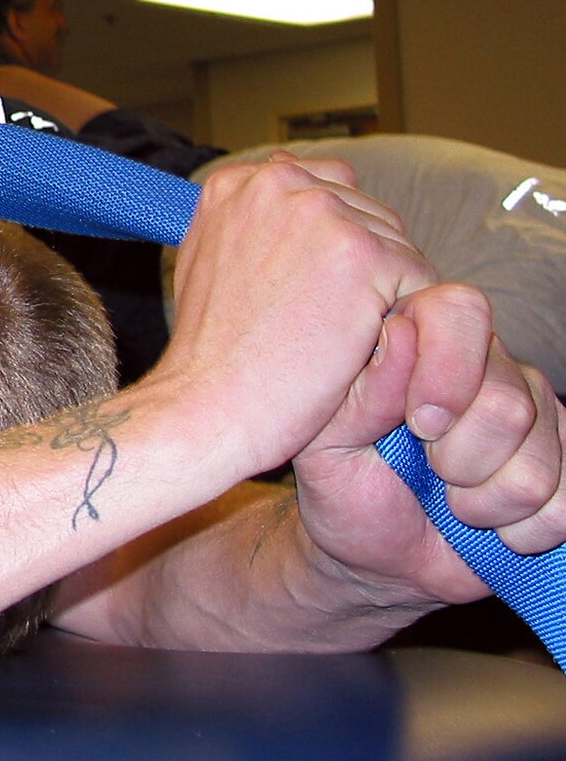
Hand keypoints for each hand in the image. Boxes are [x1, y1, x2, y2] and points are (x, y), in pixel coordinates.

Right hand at [155, 152, 435, 478]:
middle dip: (365, 270)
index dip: (332, 246)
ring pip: (398, 248)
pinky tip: (359, 351)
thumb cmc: (209, 350)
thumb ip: (249, 220)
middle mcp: (279, 181)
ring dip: (384, 295)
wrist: (208, 403)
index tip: (312, 291)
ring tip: (338, 340)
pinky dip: (403, 321)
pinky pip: (419, 281)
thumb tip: (284, 179)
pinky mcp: (363, 254)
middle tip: (327, 325)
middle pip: (368, 215)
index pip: (327, 188)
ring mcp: (322, 213)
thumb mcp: (209, 260)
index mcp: (240, 180)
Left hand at [292, 282, 565, 608]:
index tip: (417, 426)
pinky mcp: (565, 461)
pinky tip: (492, 525)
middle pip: (509, 400)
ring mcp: (534, 411)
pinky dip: (525, 530)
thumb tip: (401, 332)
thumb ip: (358, 393)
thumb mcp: (325, 445)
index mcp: (418, 337)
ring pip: (540, 459)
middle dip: (458, 459)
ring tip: (453, 501)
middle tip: (428, 472)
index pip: (459, 311)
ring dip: (486, 501)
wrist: (380, 554)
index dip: (446, 371)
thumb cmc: (344, 489)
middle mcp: (485, 362)